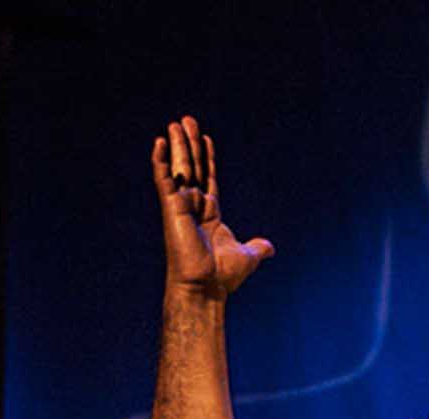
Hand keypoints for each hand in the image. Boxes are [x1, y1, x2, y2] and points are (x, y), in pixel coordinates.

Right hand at [154, 115, 272, 301]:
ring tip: (176, 123)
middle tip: (186, 120)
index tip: (205, 138)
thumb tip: (269, 248)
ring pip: (179, 167)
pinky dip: (160, 161)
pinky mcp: (170, 207)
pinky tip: (160, 142)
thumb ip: (257, 248)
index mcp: (210, 213)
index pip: (208, 178)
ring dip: (177, 145)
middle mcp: (193, 206)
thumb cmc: (223, 276)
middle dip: (190, 144)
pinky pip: (163, 179)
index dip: (207, 158)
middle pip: (192, 167)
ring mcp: (181, 206)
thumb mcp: (248, 257)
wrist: (206, 287)